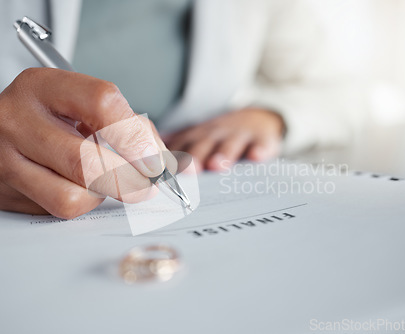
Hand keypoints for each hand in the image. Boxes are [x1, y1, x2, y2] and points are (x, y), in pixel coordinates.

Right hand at [0, 68, 170, 217]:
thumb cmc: (55, 119)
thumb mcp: (88, 107)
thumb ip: (133, 129)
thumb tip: (174, 167)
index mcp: (44, 84)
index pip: (101, 103)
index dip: (136, 137)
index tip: (156, 162)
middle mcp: (15, 117)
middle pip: (86, 159)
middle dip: (128, 179)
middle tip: (147, 186)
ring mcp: (1, 156)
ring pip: (72, 194)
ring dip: (103, 194)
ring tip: (106, 181)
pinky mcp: (0, 190)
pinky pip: (57, 210)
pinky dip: (83, 203)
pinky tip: (80, 188)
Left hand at [164, 108, 283, 170]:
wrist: (256, 120)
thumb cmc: (218, 139)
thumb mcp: (196, 141)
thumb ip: (174, 154)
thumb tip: (143, 172)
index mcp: (194, 138)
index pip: (180, 149)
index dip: (172, 160)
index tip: (162, 174)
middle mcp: (213, 135)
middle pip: (202, 146)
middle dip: (195, 157)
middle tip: (189, 170)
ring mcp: (237, 136)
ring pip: (229, 145)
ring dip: (223, 154)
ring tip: (218, 165)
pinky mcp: (261, 139)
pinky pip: (260, 144)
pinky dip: (259, 150)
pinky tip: (256, 157)